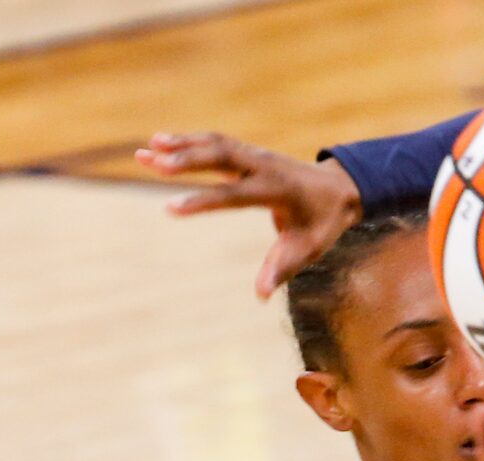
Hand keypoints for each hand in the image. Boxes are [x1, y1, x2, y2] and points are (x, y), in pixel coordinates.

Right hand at [135, 130, 361, 297]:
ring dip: (178, 145)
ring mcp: (254, 155)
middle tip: (149, 162)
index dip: (201, 202)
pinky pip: (215, 142)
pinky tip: (160, 143)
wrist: (338, 189)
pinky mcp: (247, 152)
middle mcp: (263, 165)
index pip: (233, 196)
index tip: (170, 209)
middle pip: (219, 156)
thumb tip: (261, 296)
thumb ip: (282, 268)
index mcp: (277, 190)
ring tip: (144, 150)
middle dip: (183, 159)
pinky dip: (188, 141)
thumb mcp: (309, 249)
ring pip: (213, 144)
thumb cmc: (322, 224)